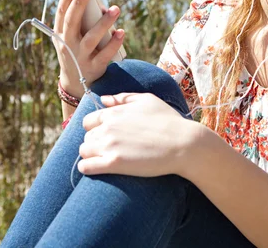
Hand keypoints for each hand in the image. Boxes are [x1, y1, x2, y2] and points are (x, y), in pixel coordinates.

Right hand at [55, 0, 124, 97]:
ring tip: (115, 9)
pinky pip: (105, 54)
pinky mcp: (94, 67)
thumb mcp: (70, 37)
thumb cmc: (76, 51)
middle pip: (71, 22)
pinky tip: (122, 32)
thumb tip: (95, 2)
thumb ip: (78, 20)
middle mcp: (68, 45)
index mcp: (60, 35)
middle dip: (78, 4)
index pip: (61, 13)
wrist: (76, 83)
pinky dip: (114, 43)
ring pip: (91, 38)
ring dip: (103, 23)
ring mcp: (81, 57)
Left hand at [77, 93, 197, 176]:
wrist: (183, 144)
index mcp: (114, 112)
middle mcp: (108, 127)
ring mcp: (109, 145)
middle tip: (109, 149)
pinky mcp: (114, 163)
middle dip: (94, 143)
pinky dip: (87, 168)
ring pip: (84, 151)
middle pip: (86, 137)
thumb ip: (123, 98)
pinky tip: (95, 169)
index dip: (95, 129)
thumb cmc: (169, 121)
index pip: (88, 121)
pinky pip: (86, 167)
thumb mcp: (147, 100)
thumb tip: (103, 99)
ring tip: (104, 160)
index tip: (106, 136)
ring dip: (91, 155)